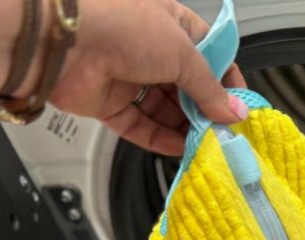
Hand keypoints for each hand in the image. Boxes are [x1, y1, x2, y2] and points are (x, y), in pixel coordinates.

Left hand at [41, 0, 246, 155]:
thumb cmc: (123, 26)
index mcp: (172, 25)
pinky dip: (160, 139)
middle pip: (187, 88)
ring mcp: (130, 77)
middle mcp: (151, 49)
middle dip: (205, 111)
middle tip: (224, 132)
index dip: (226, 81)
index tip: (240, 107)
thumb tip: (234, 113)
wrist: (65, 41)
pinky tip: (178, 149)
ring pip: (165, 110)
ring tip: (205, 145)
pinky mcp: (110, 104)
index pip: (209, 55)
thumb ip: (209, 88)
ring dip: (185, 129)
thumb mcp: (182, 54)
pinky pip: (141, 126)